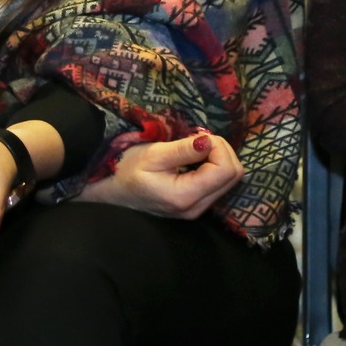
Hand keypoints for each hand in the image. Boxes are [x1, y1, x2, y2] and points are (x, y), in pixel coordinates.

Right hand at [74, 132, 242, 219]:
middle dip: (222, 150)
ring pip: (230, 180)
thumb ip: (183, 149)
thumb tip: (209, 141)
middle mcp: (196, 208)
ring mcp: (198, 210)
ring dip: (219, 157)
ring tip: (195, 147)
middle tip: (198, 138)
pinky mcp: (197, 205)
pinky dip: (214, 166)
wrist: (111, 193)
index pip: (226, 170)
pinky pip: (219, 183)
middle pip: (234, 175)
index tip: (198, 135)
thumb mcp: (152, 154)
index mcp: (185, 196)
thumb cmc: (126, 170)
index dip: (219, 146)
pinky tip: (196, 158)